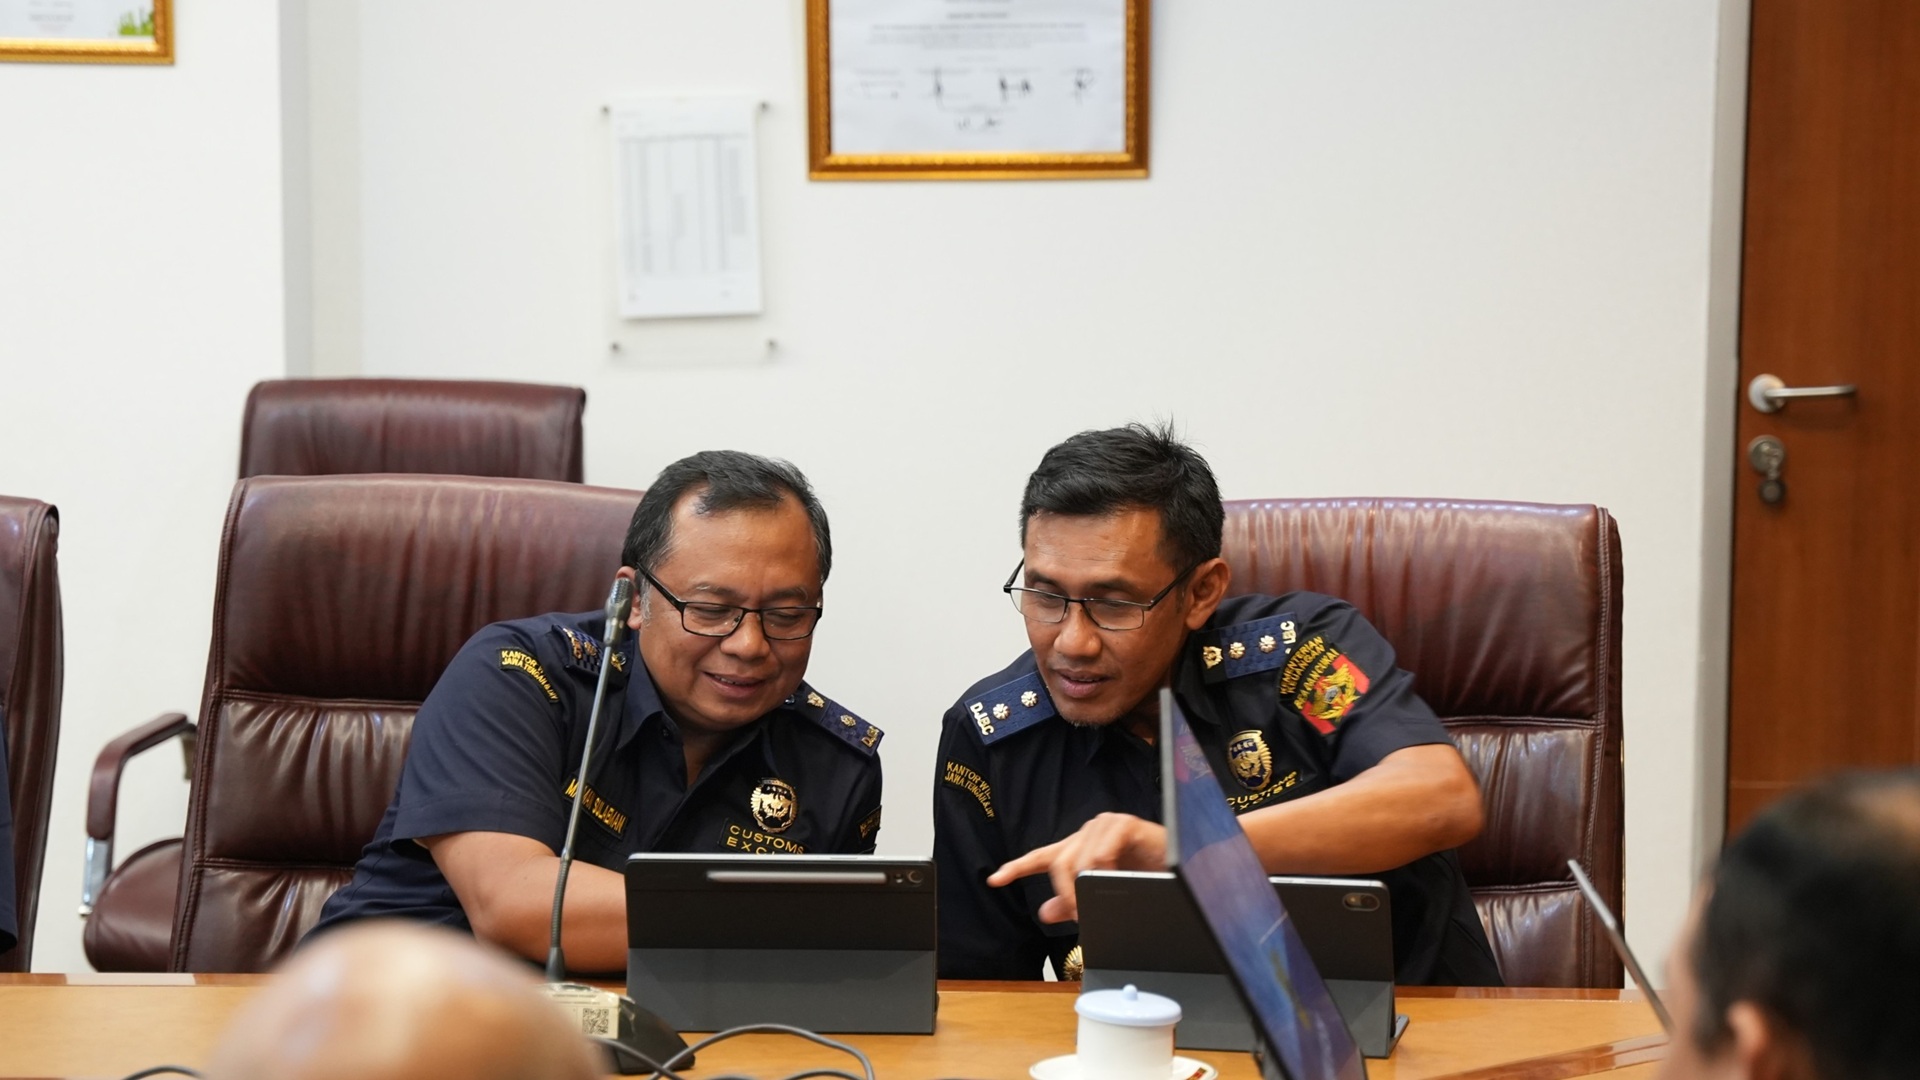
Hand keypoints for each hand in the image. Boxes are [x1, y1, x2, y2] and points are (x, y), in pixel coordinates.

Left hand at [987, 813, 1167, 922]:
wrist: (1187, 867)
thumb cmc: (1149, 876)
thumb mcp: (1106, 894)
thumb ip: (1075, 902)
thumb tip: (1045, 912)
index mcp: (1080, 849)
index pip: (1041, 857)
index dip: (1016, 868)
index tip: (994, 880)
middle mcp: (1088, 834)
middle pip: (1057, 863)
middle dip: (1064, 894)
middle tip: (1079, 917)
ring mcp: (1104, 826)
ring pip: (1077, 860)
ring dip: (1084, 889)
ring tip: (1098, 906)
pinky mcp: (1123, 824)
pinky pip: (1100, 853)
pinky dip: (1103, 872)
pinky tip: (1116, 880)